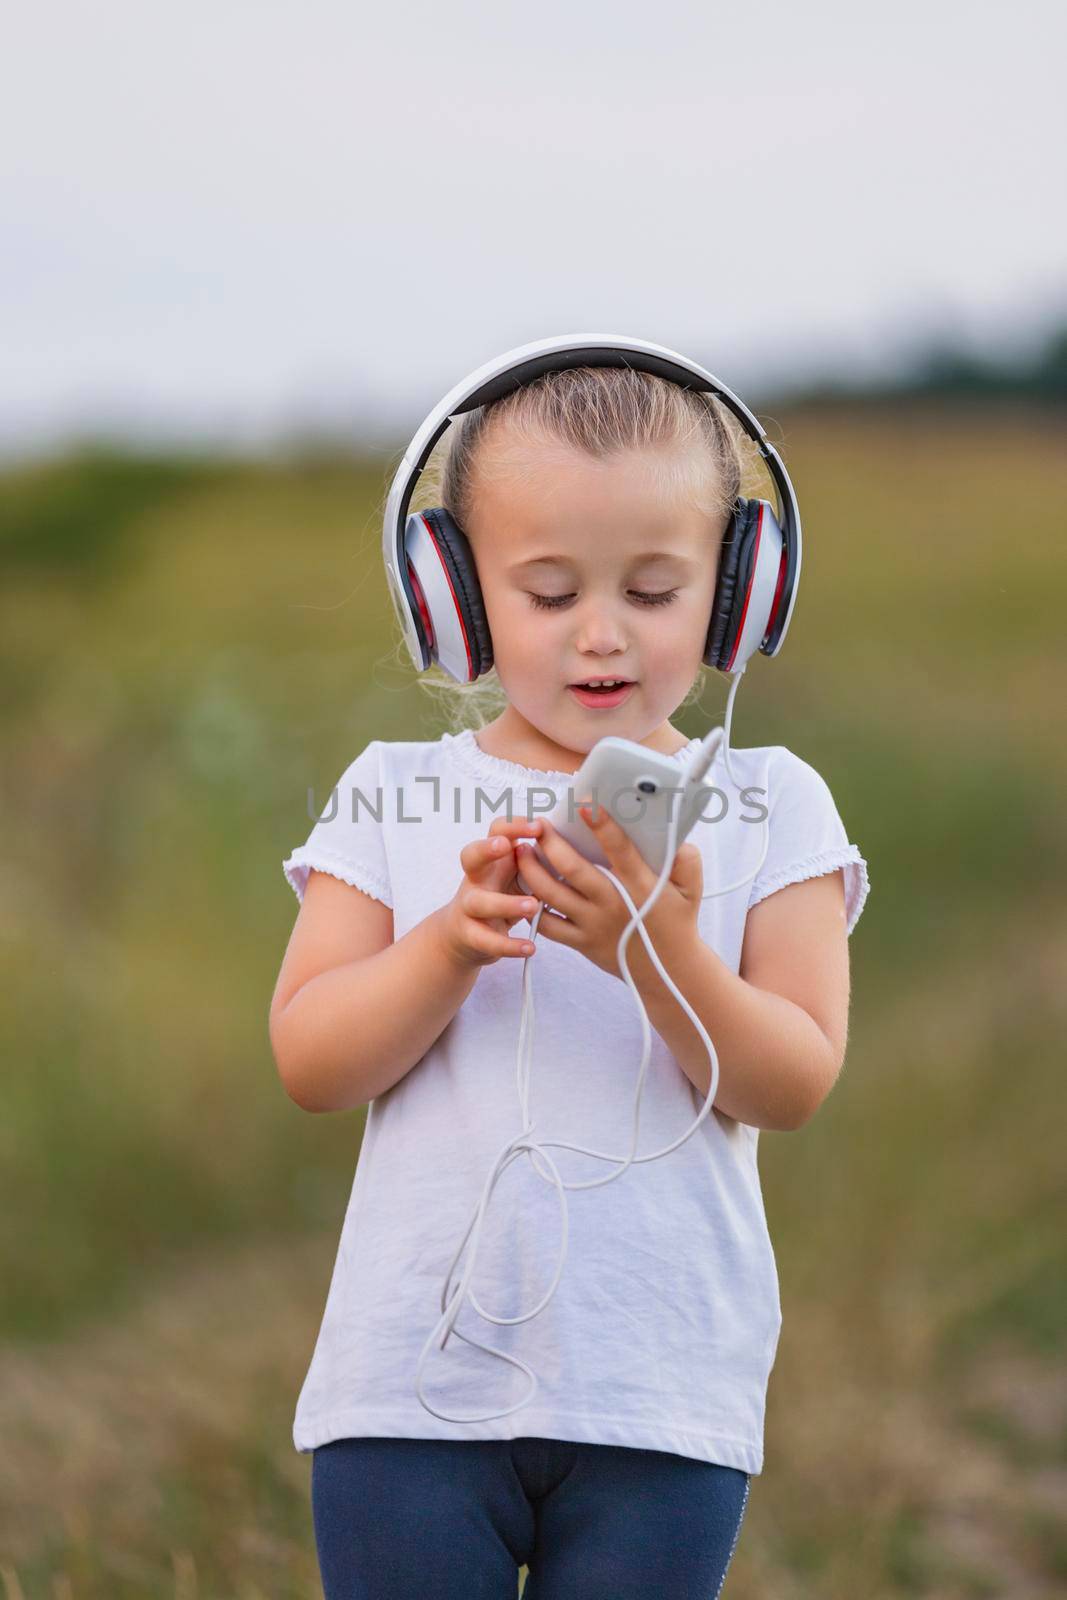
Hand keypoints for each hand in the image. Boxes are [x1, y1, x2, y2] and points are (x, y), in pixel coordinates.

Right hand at [437, 817, 545, 969]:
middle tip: (509, 846)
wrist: (465, 935)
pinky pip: (486, 939)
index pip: (495, 831)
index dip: (512, 825)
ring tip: (533, 906)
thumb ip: (536, 862)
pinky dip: (508, 944)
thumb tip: (573, 847)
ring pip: (479, 901)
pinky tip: (529, 946)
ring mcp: (469, 906)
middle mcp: (476, 878)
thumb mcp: (515, 875)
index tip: (538, 825)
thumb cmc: (499, 897)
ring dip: (506, 903)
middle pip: (470, 856)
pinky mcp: (469, 934)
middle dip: (486, 848)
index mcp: (492, 858)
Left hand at [515, 803, 703, 980]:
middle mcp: (612, 904)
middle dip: (550, 843)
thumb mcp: (691, 891)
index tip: (585, 805)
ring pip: (551, 895)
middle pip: (572, 869)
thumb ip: (686, 861)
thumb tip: (677, 838)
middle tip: (537, 825)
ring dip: (531, 870)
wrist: (667, 972)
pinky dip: (533, 906)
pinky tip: (526, 886)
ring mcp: (593, 925)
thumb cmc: (677, 923)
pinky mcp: (580, 943)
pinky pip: (549, 925)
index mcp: (640, 886)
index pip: (620, 850)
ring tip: (521, 851)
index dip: (602, 826)